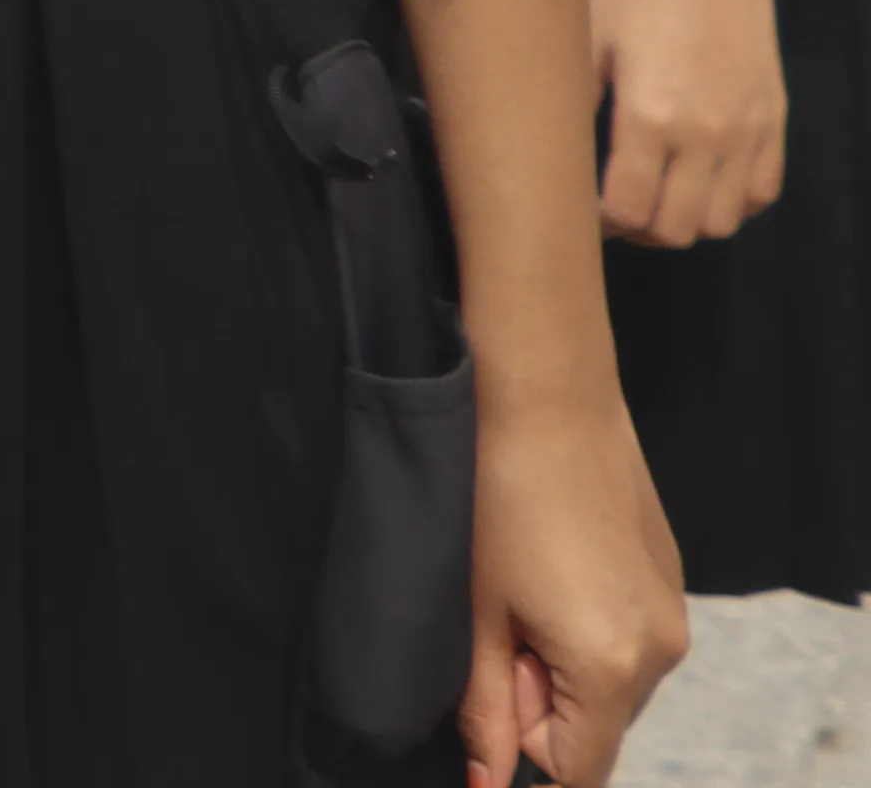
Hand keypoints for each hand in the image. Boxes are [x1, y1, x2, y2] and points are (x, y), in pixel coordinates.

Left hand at [467, 373, 685, 786]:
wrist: (545, 397)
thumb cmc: (492, 498)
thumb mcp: (473, 613)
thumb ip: (484, 709)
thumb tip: (487, 779)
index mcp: (612, 667)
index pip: (577, 771)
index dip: (520, 754)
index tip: (485, 704)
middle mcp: (660, 651)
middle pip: (595, 728)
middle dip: (536, 703)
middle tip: (490, 629)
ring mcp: (672, 614)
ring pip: (609, 685)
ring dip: (558, 665)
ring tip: (515, 591)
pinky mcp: (668, 580)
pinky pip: (627, 640)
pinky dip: (585, 631)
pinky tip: (546, 569)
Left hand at [592, 0, 793, 245]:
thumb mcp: (587, 38)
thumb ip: (575, 101)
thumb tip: (551, 148)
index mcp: (649, 116)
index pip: (628, 210)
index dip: (600, 224)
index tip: (582, 212)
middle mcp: (705, 136)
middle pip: (677, 229)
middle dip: (640, 231)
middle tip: (617, 210)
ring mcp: (747, 134)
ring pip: (722, 222)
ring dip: (687, 222)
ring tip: (659, 198)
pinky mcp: (774, 123)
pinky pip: (762, 193)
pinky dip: (733, 203)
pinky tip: (705, 182)